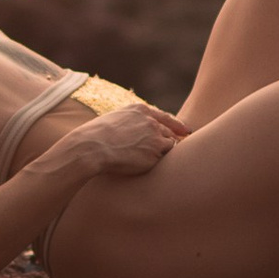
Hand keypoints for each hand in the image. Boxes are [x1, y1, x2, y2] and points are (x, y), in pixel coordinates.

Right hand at [66, 100, 184, 181]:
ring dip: (164, 153)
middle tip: (180, 148)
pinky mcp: (156, 153)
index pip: (164, 117)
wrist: (92, 147)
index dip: (176, 125)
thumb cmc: (96, 136)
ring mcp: (155, 136)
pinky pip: (163, 159)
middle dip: (174, 140)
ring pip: (169, 146)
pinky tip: (151, 167)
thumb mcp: (114, 120)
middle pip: (170, 132)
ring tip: (158, 161)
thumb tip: (133, 132)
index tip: (185, 131)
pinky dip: (160, 163)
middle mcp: (151, 121)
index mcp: (140, 110)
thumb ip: (129, 122)